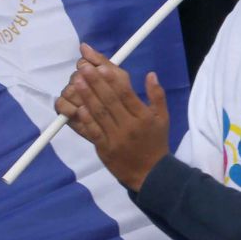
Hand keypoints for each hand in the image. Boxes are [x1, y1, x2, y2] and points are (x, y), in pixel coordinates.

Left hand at [53, 44, 169, 190]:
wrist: (149, 173)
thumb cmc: (155, 142)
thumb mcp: (163, 118)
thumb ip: (157, 96)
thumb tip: (151, 75)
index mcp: (144, 116)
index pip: (126, 94)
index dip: (112, 79)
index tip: (101, 66)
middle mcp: (129, 125)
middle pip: (109, 101)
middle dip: (95, 83)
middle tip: (83, 68)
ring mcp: (116, 137)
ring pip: (99, 114)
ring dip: (87, 96)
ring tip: (77, 82)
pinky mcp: (104, 148)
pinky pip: (93, 131)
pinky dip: (85, 119)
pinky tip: (78, 106)